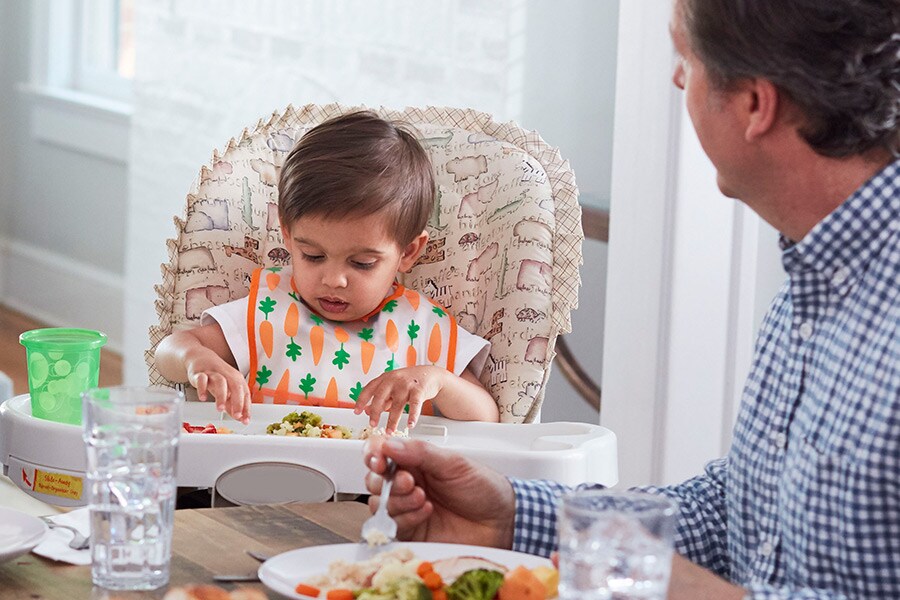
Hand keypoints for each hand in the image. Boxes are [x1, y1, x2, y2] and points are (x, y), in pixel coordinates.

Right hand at [185, 348, 250, 423]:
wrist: (201, 359)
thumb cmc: (216, 376)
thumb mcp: (226, 390)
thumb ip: (232, 404)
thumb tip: (240, 418)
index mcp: (237, 380)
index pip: (245, 394)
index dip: (246, 408)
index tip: (245, 420)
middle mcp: (227, 375)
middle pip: (236, 387)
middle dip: (237, 402)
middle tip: (236, 415)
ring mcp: (214, 373)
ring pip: (220, 382)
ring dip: (221, 396)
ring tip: (220, 409)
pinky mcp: (200, 373)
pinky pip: (202, 379)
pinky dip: (202, 388)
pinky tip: (203, 398)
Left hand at [354, 366, 443, 431]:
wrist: (430, 374)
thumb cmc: (409, 382)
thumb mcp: (392, 387)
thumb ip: (381, 399)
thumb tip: (367, 411)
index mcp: (384, 378)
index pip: (369, 389)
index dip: (361, 400)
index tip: (356, 412)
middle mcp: (394, 379)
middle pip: (380, 396)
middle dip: (375, 412)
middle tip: (372, 425)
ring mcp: (406, 384)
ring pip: (397, 404)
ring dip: (393, 420)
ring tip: (390, 431)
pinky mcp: (419, 390)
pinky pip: (415, 405)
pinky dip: (413, 416)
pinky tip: (410, 425)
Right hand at [363, 436, 515, 547]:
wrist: (501, 521)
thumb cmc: (483, 488)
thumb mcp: (453, 463)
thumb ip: (420, 453)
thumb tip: (389, 444)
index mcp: (416, 462)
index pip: (383, 454)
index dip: (374, 455)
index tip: (378, 459)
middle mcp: (408, 484)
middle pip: (375, 480)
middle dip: (384, 480)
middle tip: (407, 479)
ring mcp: (408, 509)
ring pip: (380, 504)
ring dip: (398, 499)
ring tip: (423, 496)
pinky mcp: (412, 532)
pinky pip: (393, 526)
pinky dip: (407, 517)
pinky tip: (426, 511)